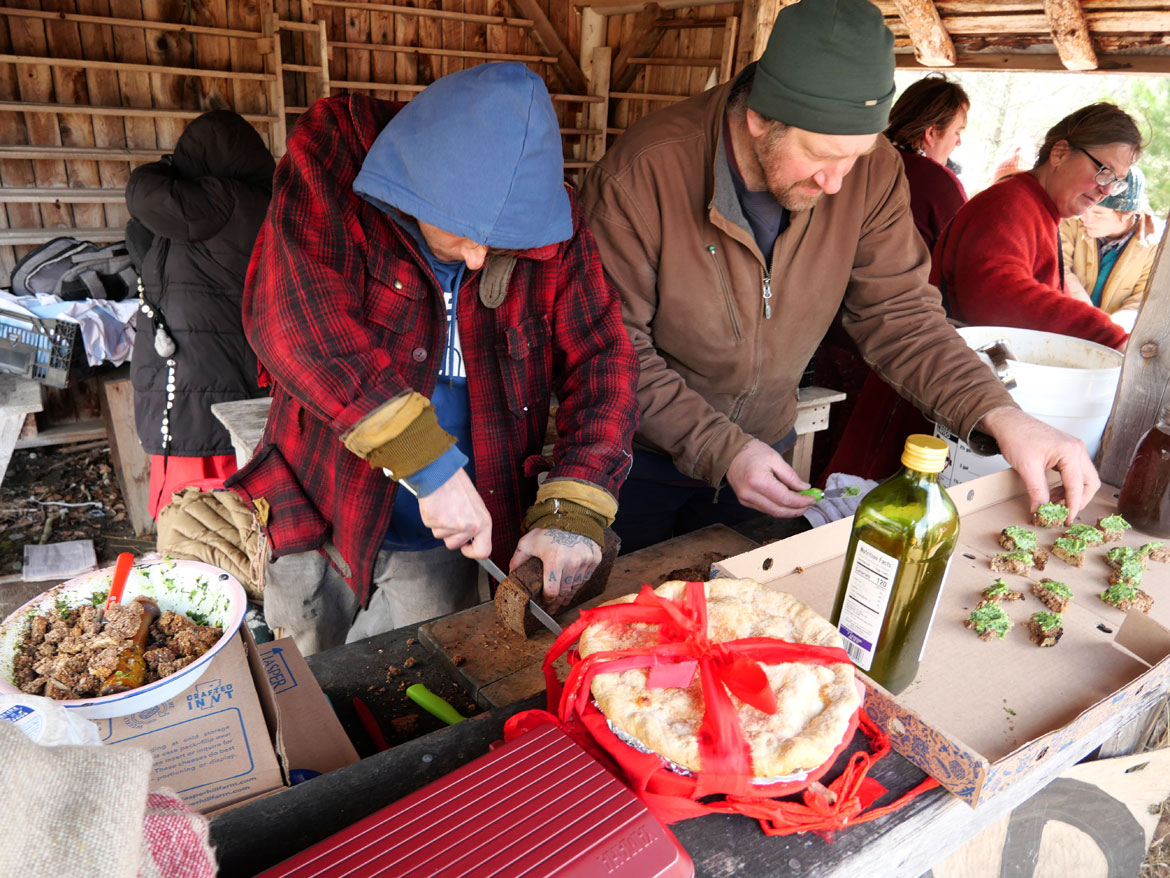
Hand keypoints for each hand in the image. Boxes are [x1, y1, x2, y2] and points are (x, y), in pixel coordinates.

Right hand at [416, 469, 491, 558]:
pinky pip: (431, 528)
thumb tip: (473, 542)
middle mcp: (470, 526)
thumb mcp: (475, 507)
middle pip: (455, 546)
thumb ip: (475, 525)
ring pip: (441, 537)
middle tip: (450, 517)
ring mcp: (452, 526)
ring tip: (444, 508)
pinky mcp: (436, 522)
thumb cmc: (457, 487)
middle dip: (450, 536)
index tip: (465, 547)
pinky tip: (437, 506)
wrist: (441, 473)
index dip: (472, 553)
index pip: (484, 551)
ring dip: (440, 526)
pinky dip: (432, 519)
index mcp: (483, 522)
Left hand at [510, 528, 600, 611]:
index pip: (552, 591)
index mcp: (554, 560)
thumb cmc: (549, 529)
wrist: (571, 515)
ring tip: (563, 599)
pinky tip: (573, 584)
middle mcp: (572, 562)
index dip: (548, 601)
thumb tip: (510, 575)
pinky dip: (579, 582)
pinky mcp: (595, 559)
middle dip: (558, 601)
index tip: (546, 604)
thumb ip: (518, 559)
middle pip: (565, 592)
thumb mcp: (528, 542)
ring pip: (576, 586)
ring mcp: (585, 560)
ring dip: (569, 594)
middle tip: (554, 607)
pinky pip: (586, 577)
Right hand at [725, 439, 816, 517]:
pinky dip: (778, 507)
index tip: (812, 498)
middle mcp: (750, 494)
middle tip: (809, 503)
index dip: (801, 501)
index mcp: (758, 482)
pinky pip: (766, 509)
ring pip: (773, 512)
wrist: (731, 453)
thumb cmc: (751, 452)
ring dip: (789, 510)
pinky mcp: (745, 502)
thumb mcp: (775, 458)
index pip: (785, 499)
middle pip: (779, 510)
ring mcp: (746, 500)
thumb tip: (804, 488)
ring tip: (800, 503)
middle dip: (797, 509)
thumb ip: (791, 475)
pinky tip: (786, 501)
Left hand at [978, 406, 1100, 518]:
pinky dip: (1067, 485)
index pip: (1077, 487)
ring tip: (1053, 503)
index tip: (1066, 520)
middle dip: (1079, 500)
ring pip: (1084, 479)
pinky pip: (1074, 473)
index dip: (1073, 506)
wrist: (1008, 422)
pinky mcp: (1066, 452)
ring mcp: (1074, 450)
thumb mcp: (1027, 468)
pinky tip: (1052, 492)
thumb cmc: (1017, 437)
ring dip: (1072, 493)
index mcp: (1071, 452)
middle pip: (1089, 483)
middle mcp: (1077, 450)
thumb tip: (1041, 511)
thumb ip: (1037, 491)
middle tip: (1063, 512)